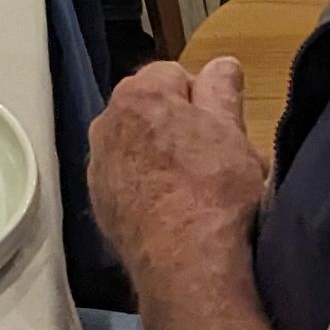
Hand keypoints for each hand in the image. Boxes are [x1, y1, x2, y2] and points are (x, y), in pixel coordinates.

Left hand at [88, 58, 263, 291]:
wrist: (185, 264)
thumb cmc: (213, 191)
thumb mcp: (231, 131)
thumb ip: (221, 90)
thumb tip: (222, 64)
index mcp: (138, 95)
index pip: (174, 74)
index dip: (203, 98)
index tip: (222, 127)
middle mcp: (106, 124)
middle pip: (150, 109)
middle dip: (178, 124)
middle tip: (214, 156)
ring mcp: (99, 165)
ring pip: (136, 144)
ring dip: (160, 154)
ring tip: (195, 186)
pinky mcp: (100, 202)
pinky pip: (126, 178)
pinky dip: (146, 184)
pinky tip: (173, 207)